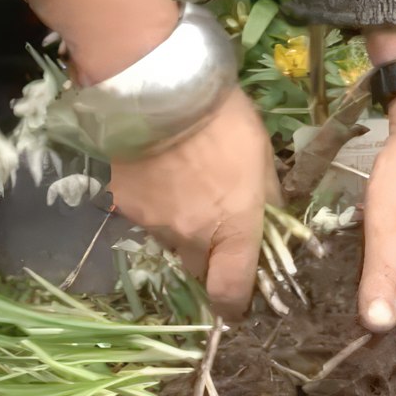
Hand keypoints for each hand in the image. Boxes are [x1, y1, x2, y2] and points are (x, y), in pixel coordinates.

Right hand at [23, 0, 279, 318]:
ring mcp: (155, 226)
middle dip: (207, 260)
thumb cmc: (223, 121)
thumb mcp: (262, 157)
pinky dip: (156, 206)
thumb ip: (267, 199)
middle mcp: (192, 238)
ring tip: (183, 188)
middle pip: (198, 271)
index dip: (234, 305)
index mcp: (233, 229)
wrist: (161, 90)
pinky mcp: (127, 209)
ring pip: (171, 243)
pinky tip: (159, 176)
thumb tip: (269, 222)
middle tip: (213, 228)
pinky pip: (146, 220)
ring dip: (181, 229)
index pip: (231, 291)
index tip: (237, 304)